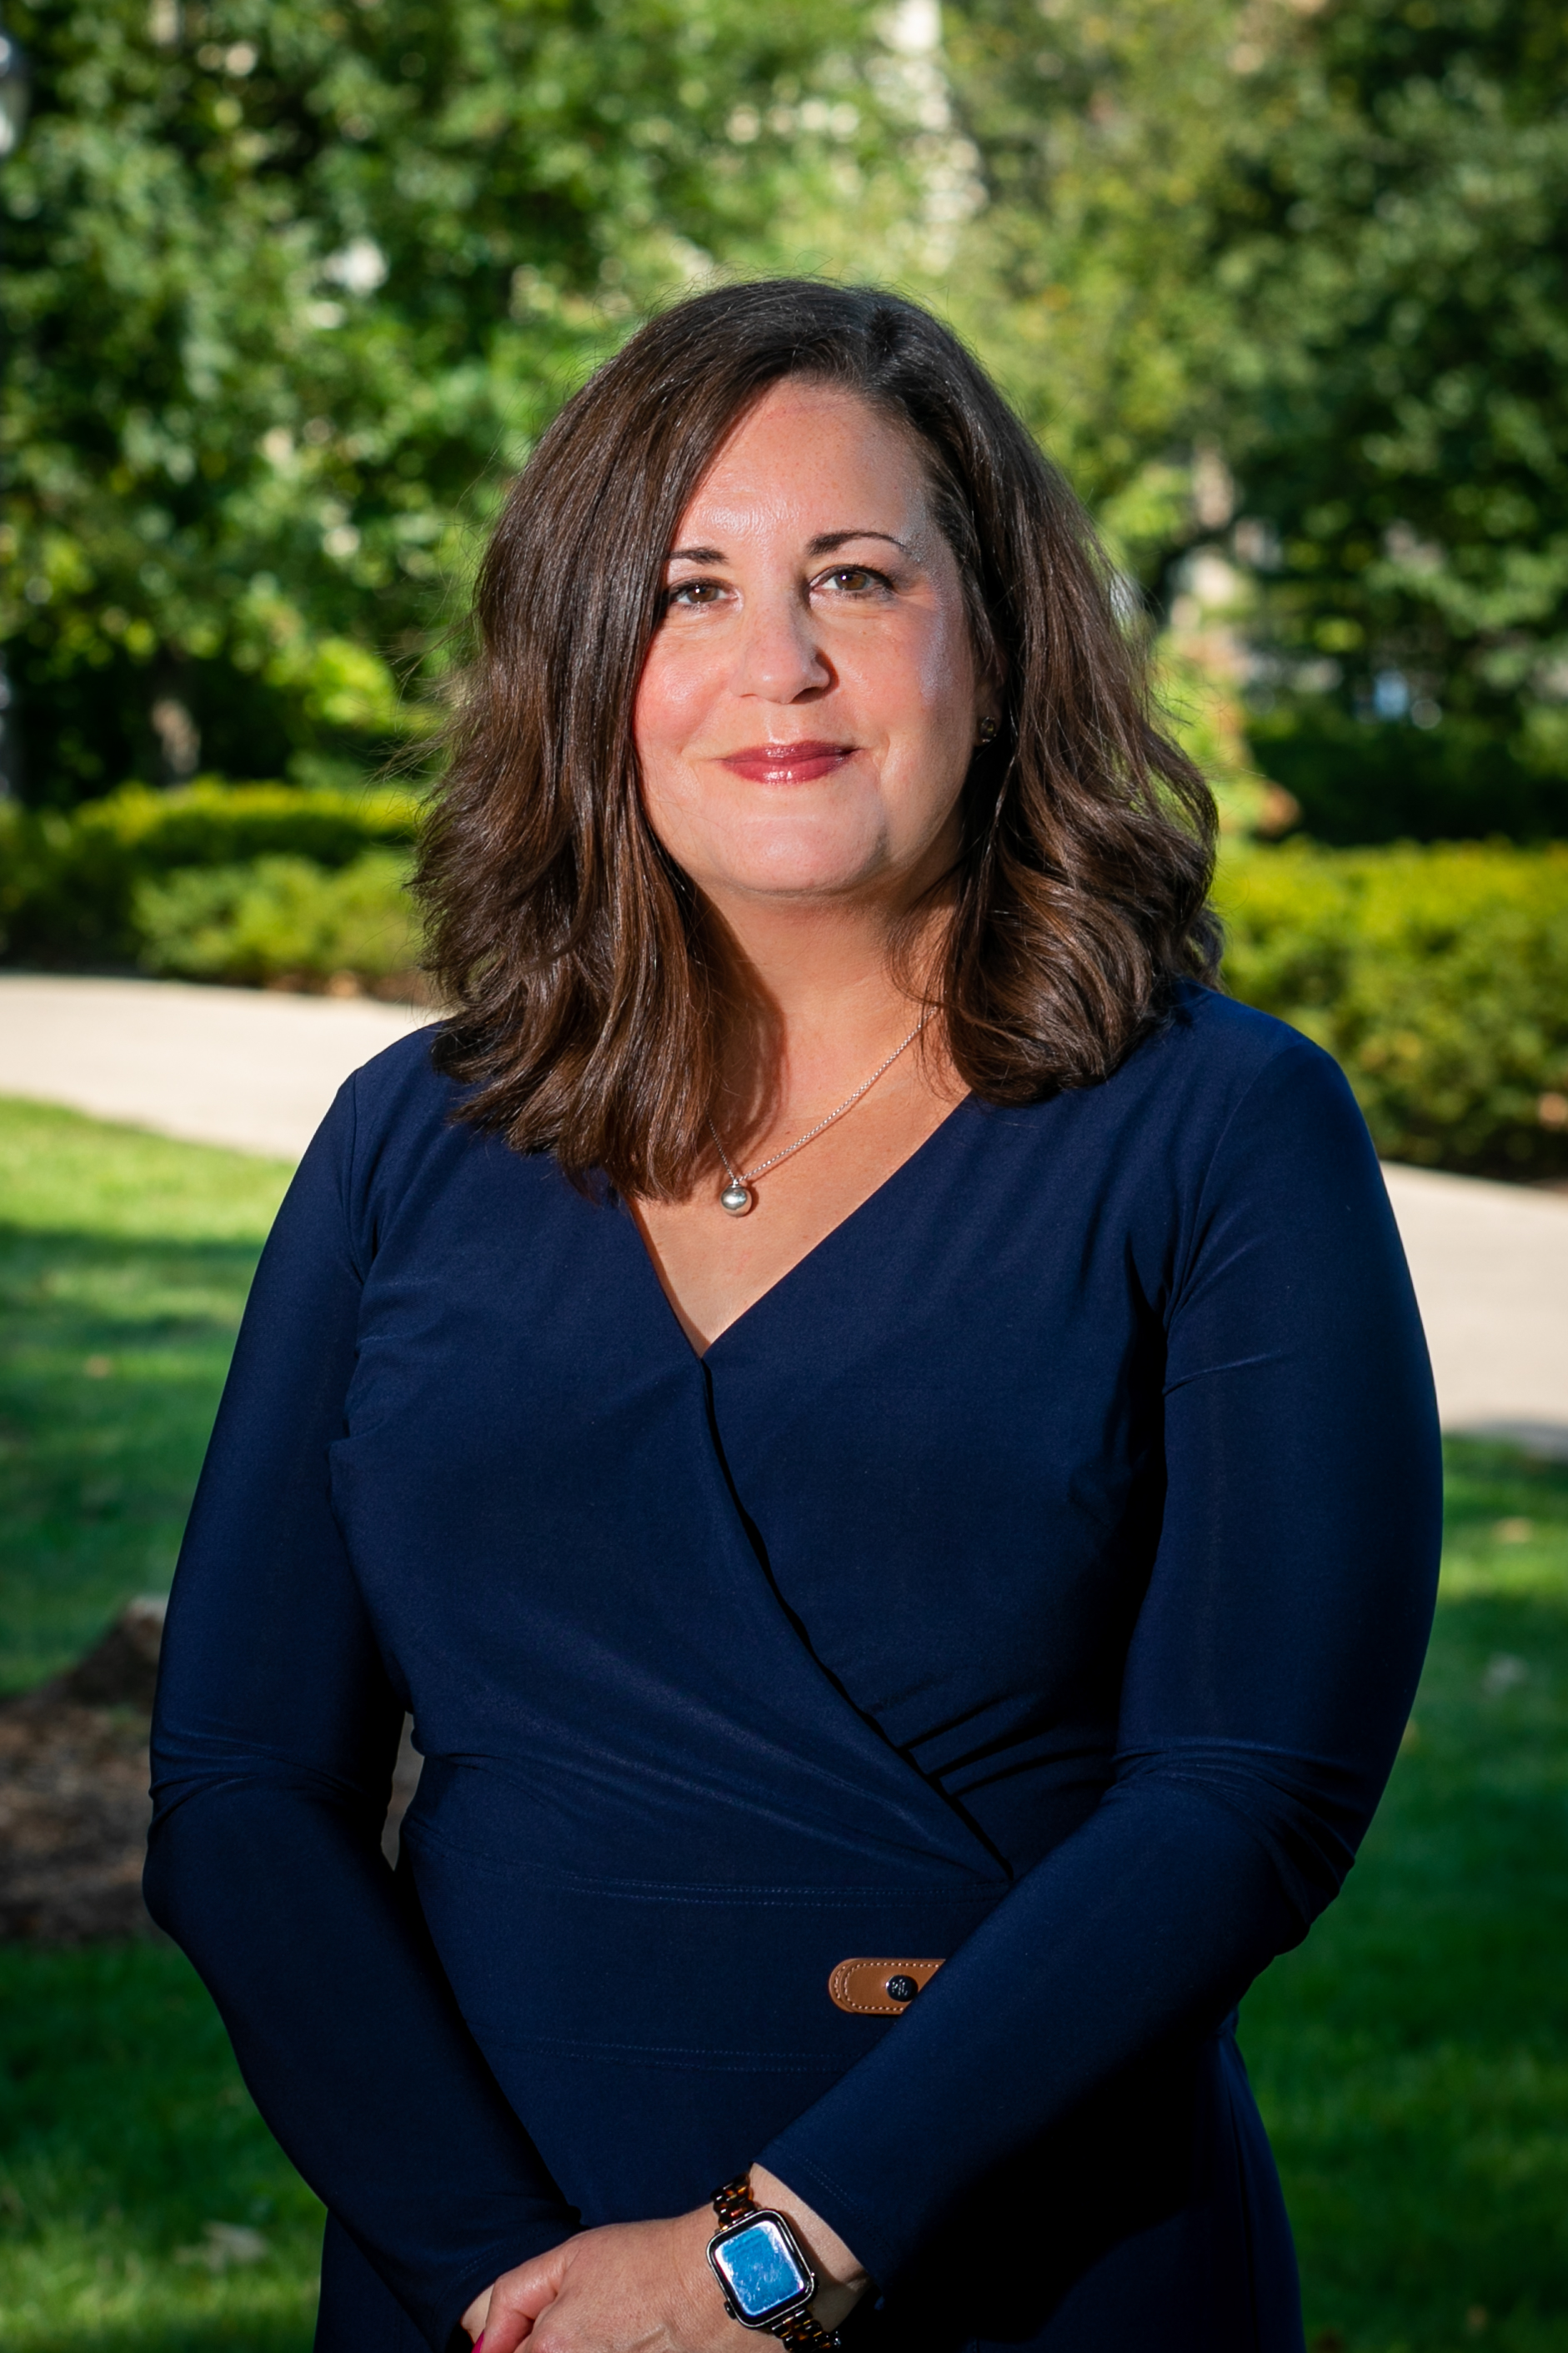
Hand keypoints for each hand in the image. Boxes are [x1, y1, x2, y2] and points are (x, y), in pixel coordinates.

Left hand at [462, 2168, 866, 2352]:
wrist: (729, 2278)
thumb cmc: (652, 2261)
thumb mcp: (572, 2257)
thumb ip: (512, 2299)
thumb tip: (478, 2345)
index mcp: (551, 2351)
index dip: (513, 2351)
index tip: (525, 2343)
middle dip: (556, 2350)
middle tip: (593, 2329)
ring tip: (623, 2333)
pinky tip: (642, 2342)